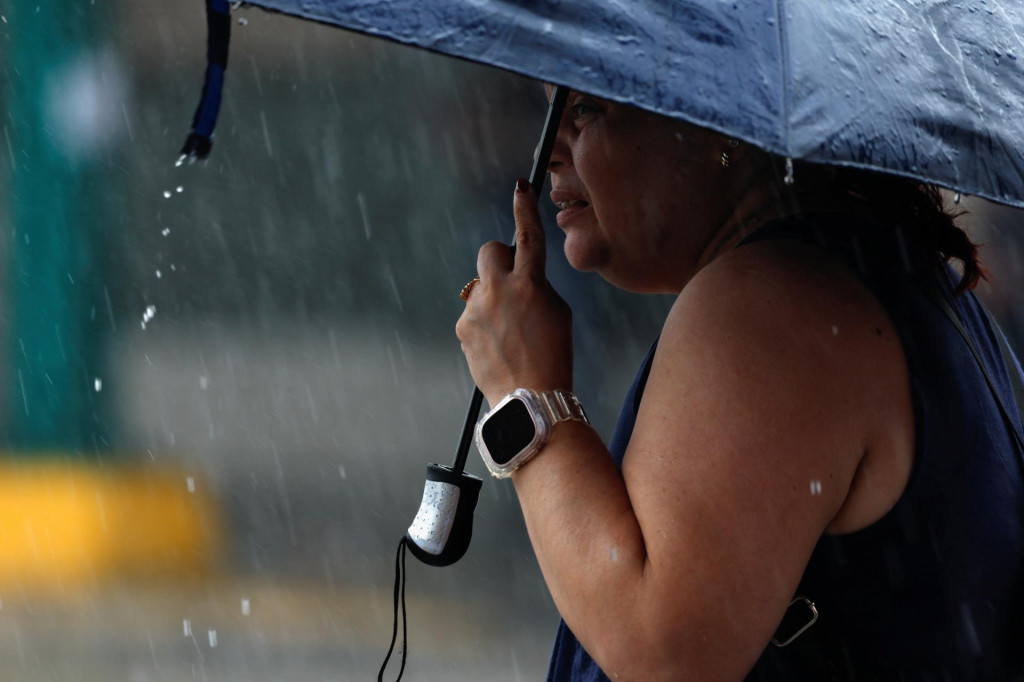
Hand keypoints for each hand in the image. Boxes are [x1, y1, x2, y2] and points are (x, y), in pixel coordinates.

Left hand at [456, 179, 572, 407]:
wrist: (530, 397)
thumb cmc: (553, 356)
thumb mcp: (558, 313)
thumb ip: (537, 287)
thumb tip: (520, 280)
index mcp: (530, 283)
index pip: (528, 235)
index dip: (525, 209)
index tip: (521, 188)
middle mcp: (499, 290)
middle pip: (489, 251)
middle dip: (499, 260)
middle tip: (511, 282)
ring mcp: (476, 309)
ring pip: (481, 288)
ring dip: (493, 301)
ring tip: (510, 334)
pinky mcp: (463, 328)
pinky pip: (473, 314)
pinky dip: (484, 324)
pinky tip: (498, 346)